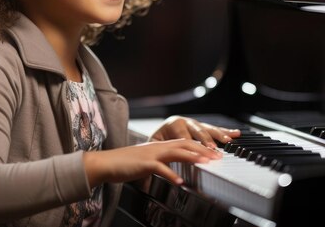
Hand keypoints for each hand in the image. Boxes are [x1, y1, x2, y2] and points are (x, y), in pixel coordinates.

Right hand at [83, 138, 221, 187]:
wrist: (106, 163)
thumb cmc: (125, 164)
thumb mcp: (147, 161)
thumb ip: (162, 163)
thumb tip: (175, 170)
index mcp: (159, 145)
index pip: (184, 142)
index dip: (200, 146)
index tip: (213, 152)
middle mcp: (157, 146)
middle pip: (184, 144)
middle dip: (202, 149)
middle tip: (217, 156)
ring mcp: (151, 154)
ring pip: (176, 152)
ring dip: (192, 157)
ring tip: (206, 163)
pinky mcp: (144, 164)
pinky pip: (161, 168)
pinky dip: (172, 174)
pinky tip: (180, 181)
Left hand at [149, 115, 240, 147]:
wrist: (161, 132)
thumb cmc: (158, 140)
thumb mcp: (155, 144)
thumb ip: (159, 149)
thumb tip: (161, 158)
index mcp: (174, 124)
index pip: (183, 136)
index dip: (190, 145)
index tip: (195, 154)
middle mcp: (187, 121)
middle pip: (198, 132)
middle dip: (206, 141)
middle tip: (213, 149)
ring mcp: (196, 124)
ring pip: (208, 129)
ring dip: (218, 135)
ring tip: (228, 140)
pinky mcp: (203, 127)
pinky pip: (216, 129)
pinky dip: (226, 131)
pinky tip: (236, 133)